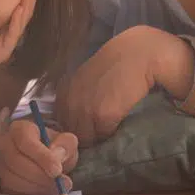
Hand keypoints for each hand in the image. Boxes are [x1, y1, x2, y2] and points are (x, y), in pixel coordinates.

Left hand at [0, 0, 40, 69]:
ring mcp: (7, 43)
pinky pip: (11, 35)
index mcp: (5, 22)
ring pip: (22, 20)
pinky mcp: (2, 53)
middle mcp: (9, 31)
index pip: (20, 2)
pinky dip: (16, 22)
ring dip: (27, 3)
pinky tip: (19, 9)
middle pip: (25, 9)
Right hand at [0, 118, 77, 194]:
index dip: (41, 157)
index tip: (57, 171)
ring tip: (57, 189)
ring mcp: (0, 163)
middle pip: (16, 161)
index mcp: (19, 129)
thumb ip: (66, 145)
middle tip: (60, 184)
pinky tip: (46, 192)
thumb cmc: (54, 147)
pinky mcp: (2, 181)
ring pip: (13, 179)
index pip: (25, 141)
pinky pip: (12, 191)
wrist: (46, 160)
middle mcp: (4, 144)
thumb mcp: (66, 141)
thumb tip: (57, 157)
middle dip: (40, 176)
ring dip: (37, 187)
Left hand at [56, 25, 191, 145]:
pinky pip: (103, 135)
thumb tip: (73, 120)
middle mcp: (69, 101)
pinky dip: (110, 133)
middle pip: (71, 132)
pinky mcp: (102, 115)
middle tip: (98, 131)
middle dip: (83, 134)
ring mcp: (85, 109)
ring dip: (96, 136)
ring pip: (86, 138)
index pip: (61, 122)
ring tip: (108, 129)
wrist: (134, 56)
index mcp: (63, 92)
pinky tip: (117, 123)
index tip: (85, 126)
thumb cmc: (113, 65)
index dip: (73, 126)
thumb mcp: (84, 79)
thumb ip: (75, 98)